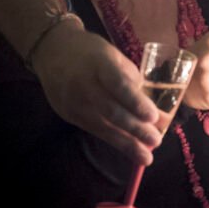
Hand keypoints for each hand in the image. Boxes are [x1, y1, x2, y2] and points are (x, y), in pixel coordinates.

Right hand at [31, 23, 161, 164]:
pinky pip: (95, 130)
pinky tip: (130, 150)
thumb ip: (132, 81)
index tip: (153, 117)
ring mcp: (74, 102)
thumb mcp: (114, 57)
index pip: (118, 84)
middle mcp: (84, 84)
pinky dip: (115, 141)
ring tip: (146, 156)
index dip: (135, 101)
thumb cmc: (92, 52)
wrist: (52, 51)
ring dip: (126, 143)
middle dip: (135, 128)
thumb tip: (156, 112)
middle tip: (156, 140)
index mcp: (100, 63)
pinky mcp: (69, 114)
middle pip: (111, 110)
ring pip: (103, 126)